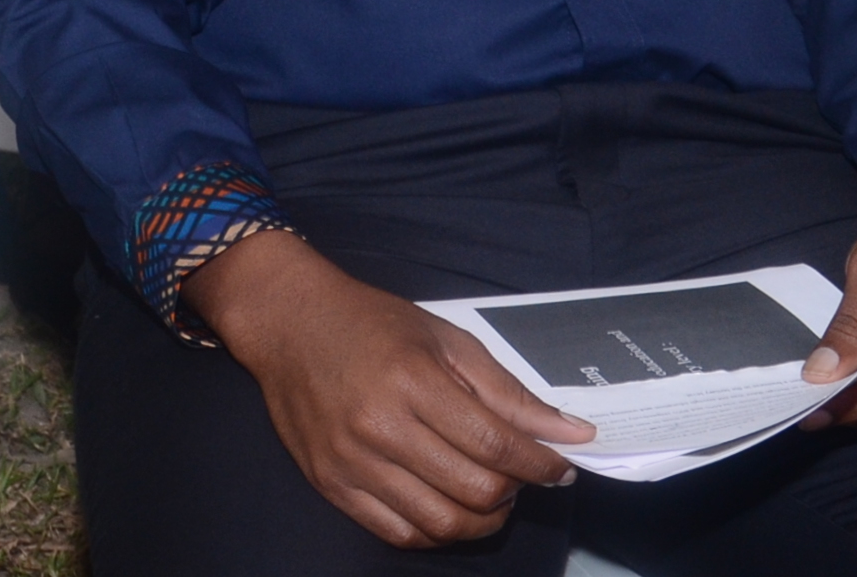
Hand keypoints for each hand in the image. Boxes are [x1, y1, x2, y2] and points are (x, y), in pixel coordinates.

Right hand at [191, 232, 592, 548]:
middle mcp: (378, 425)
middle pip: (474, 489)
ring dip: (482, 519)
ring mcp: (350, 460)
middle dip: (515, 491)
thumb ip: (507, 391)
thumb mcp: (445, 340)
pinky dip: (436, 532)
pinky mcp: (330, 484)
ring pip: (441, 522)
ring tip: (488, 496)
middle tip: (519, 475)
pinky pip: (399, 533)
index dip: (540, 465)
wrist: (287, 322)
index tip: (560, 467)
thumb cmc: (369, 323)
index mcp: (411, 379)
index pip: (495, 444)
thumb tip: (570, 433)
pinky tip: (447, 506)